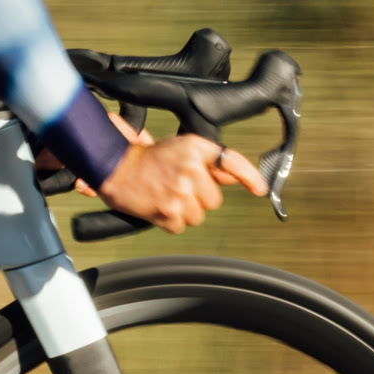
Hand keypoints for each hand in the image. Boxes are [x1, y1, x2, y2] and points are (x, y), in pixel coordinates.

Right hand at [83, 131, 267, 232]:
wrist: (114, 167)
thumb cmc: (147, 158)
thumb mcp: (181, 149)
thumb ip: (209, 163)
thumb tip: (235, 178)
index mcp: (196, 148)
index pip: (232, 162)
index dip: (250, 177)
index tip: (260, 189)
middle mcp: (191, 168)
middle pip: (214, 199)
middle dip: (199, 197)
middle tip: (178, 186)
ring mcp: (180, 192)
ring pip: (198, 216)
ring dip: (184, 210)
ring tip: (166, 195)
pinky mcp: (168, 212)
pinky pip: (181, 226)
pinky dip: (171, 221)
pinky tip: (158, 205)